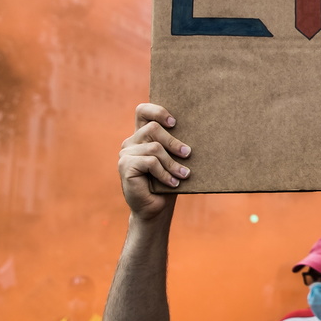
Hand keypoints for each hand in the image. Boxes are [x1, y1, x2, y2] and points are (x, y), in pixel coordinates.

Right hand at [118, 103, 190, 220]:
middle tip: (188, 154)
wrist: (155, 209)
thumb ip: (174, 143)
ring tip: (183, 175)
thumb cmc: (168, 182)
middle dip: (174, 142)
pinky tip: (172, 183)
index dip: (157, 110)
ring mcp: (126, 153)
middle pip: (153, 128)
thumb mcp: (173, 159)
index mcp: (141, 136)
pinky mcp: (125, 165)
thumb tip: (195, 129)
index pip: (143, 111)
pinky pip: (150, 162)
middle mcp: (131, 142)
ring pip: (154, 147)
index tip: (174, 122)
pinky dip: (164, 173)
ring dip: (172, 163)